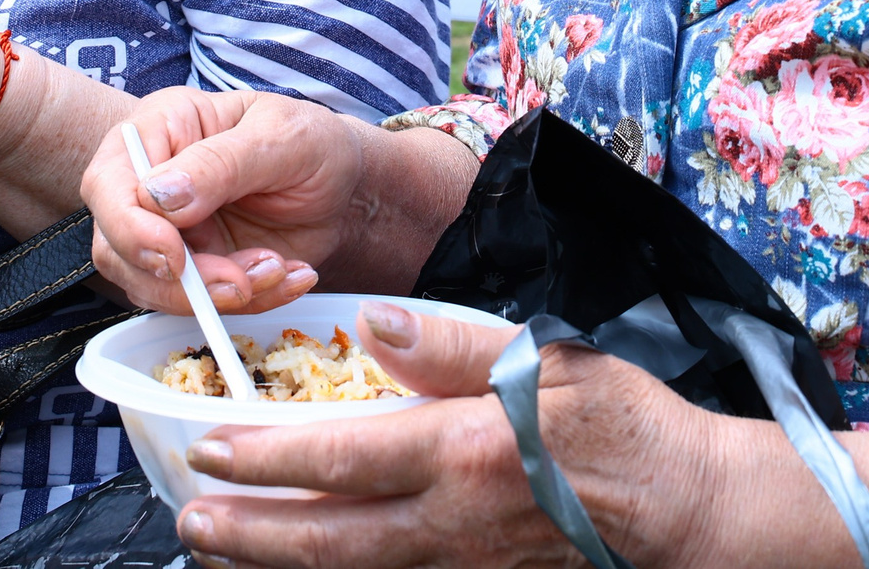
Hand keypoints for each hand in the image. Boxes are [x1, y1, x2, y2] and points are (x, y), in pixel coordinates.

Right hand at [84, 87, 388, 312]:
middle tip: (241, 283)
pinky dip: (247, 302)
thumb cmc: (313, 143)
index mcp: (162, 128)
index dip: (132, 229)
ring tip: (279, 268)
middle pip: (117, 247)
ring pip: (152, 286)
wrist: (346, 188)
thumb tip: (158, 195)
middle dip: (179, 280)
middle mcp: (151, 181)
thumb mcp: (282, 139)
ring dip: (217, 294)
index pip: (112, 185)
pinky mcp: (193, 268)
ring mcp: (168, 230)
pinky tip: (289, 275)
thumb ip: (221, 163)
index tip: (176, 257)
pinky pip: (197, 304)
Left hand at [174, 302, 708, 568]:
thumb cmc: (619, 423)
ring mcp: (461, 565)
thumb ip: (456, 342)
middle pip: (328, 535)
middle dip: (249, 531)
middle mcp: (451, 521)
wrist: (680, 507)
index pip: (344, 456)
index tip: (211, 447)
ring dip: (276, 565)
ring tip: (216, 553)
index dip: (269, 456)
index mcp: (463, 450)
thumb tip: (377, 324)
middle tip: (188, 518)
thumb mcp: (548, 358)